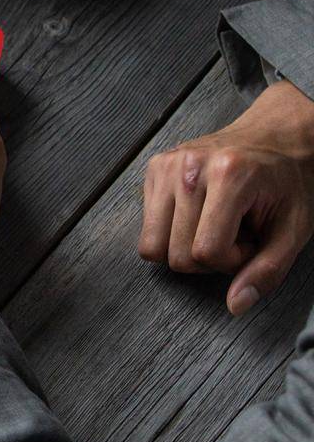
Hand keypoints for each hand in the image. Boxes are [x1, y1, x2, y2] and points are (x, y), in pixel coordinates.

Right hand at [139, 80, 313, 315]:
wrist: (277, 136)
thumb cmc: (289, 182)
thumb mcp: (294, 229)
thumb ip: (268, 270)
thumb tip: (235, 305)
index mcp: (230, 176)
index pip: (205, 252)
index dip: (232, 262)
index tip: (252, 242)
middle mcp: (190, 167)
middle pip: (175, 255)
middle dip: (208, 258)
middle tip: (235, 234)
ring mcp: (167, 165)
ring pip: (153, 245)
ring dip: (185, 246)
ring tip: (215, 225)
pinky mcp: (154, 167)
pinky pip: (147, 226)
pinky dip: (172, 230)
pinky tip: (200, 213)